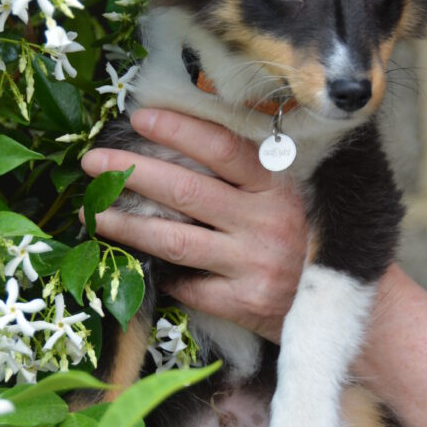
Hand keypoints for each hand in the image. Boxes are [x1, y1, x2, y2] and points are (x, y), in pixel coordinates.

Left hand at [81, 108, 308, 342]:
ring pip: (174, 239)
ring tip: (91, 213)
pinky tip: (136, 266)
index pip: (223, 148)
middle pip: (187, 190)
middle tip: (92, 163)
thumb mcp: (283, 202)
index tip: (139, 119)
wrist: (335, 307)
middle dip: (132, 173)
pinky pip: (187, 285)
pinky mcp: (244, 301)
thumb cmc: (300, 244)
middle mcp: (266, 221)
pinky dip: (162, 274)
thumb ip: (243, 180)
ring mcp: (254, 263)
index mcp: (276, 187)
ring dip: (125, 223)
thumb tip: (176, 151)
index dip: (179, 130)